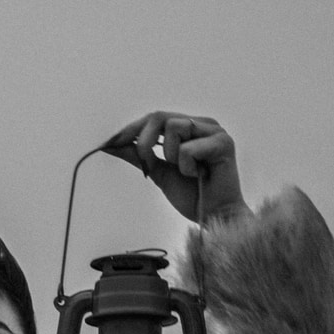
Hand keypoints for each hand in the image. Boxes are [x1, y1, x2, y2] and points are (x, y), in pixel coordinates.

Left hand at [101, 111, 250, 222]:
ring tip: (186, 171)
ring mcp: (214, 131)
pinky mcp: (223, 143)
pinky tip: (199, 175)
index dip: (131, 129)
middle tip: (148, 163)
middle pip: (159, 117)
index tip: (110, 143)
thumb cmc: (191, 195)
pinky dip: (186, 167)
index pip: (154, 118)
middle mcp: (202, 124)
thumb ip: (138, 155)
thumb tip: (110, 144)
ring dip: (171, 156)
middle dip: (145, 141)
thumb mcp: (157, 171)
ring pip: (174, 127)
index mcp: (189, 127)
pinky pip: (188, 148)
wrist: (213, 216)